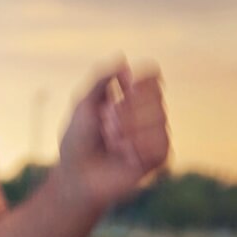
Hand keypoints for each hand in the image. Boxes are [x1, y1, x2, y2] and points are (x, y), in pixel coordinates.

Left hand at [57, 57, 169, 210]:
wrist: (76, 176)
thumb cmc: (78, 140)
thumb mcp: (84, 104)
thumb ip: (102, 80)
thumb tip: (124, 60)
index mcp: (133, 99)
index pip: (152, 78)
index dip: (140, 81)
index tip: (123, 89)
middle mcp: (148, 115)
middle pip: (155, 95)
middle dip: (125, 108)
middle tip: (106, 123)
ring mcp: (155, 136)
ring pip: (159, 118)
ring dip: (128, 128)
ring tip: (112, 141)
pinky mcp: (158, 159)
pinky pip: (160, 144)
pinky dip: (137, 146)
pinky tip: (123, 154)